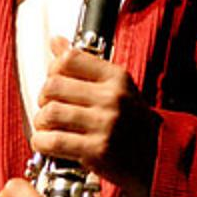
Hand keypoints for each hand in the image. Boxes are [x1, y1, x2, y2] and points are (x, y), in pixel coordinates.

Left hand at [31, 37, 160, 194]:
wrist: (156, 155)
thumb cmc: (132, 119)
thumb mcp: (114, 84)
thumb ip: (84, 63)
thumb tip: (56, 41)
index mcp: (116, 77)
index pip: (70, 59)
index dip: (53, 67)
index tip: (54, 78)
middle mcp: (111, 97)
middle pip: (54, 85)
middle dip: (43, 97)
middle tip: (47, 105)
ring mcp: (104, 124)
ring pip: (51, 113)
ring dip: (41, 121)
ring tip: (46, 125)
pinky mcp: (97, 151)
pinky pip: (55, 142)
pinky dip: (41, 142)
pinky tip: (46, 142)